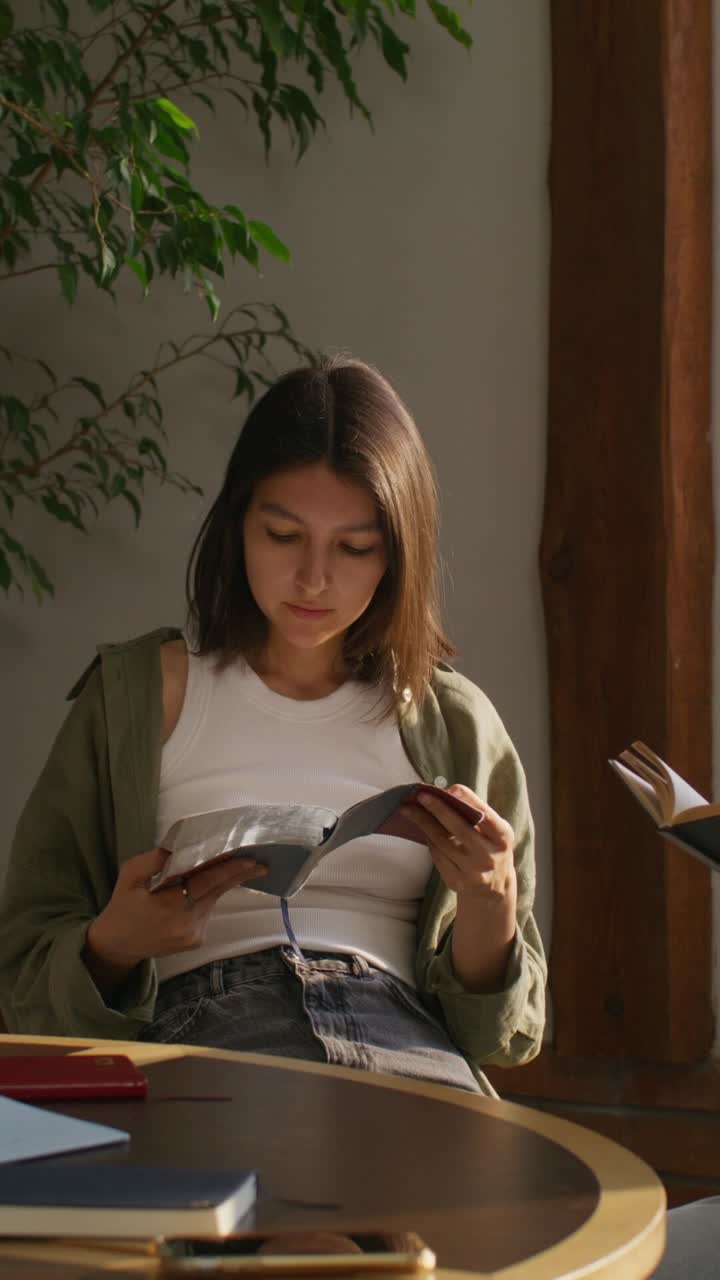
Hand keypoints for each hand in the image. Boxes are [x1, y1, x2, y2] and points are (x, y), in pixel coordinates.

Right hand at [84, 847, 266, 992]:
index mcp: (169, 906)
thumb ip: (151, 861)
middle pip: (218, 890)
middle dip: (239, 874)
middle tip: (261, 862)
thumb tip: (176, 847)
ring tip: (227, 866)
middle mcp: (187, 923)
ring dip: (217, 883)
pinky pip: (207, 910)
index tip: (250, 859)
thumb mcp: (128, 877)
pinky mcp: (197, 940)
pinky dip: (206, 897)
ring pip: (212, 899)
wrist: (118, 945)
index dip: (229, 869)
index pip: (207, 882)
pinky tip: (195, 892)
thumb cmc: (123, 906)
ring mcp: (194, 934)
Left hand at [403, 784, 515, 902]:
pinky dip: (428, 840)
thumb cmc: (490, 847)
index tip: (451, 788)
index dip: (469, 800)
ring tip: (409, 809)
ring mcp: (473, 872)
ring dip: (424, 823)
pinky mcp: (457, 882)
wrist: (494, 886)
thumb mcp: (493, 830)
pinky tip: (421, 829)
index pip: (485, 816)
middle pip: (459, 829)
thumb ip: (476, 813)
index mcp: (502, 838)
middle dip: (438, 809)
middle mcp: (489, 856)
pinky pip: (437, 856)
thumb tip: (448, 792)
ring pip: (442, 842)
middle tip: (421, 795)